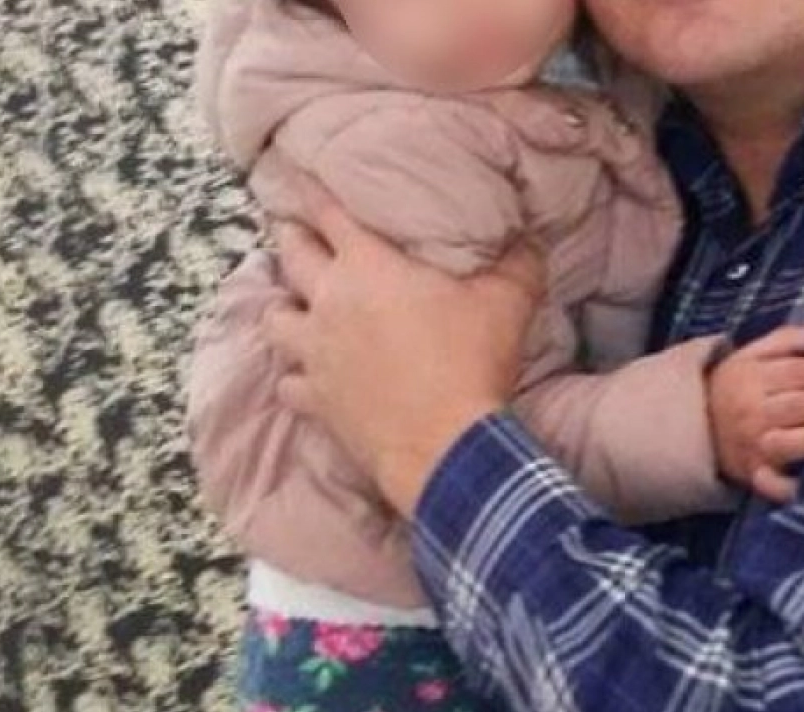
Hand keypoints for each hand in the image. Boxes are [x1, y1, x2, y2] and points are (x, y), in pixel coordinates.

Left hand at [261, 195, 545, 516]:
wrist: (445, 444)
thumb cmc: (471, 362)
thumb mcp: (509, 302)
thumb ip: (518, 262)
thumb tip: (529, 238)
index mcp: (368, 266)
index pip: (329, 214)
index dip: (313, 191)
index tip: (300, 176)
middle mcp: (329, 302)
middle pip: (291, 255)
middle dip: (291, 237)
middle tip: (293, 230)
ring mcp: (314, 353)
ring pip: (274, 319)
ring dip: (282, 307)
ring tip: (292, 305)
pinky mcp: (315, 400)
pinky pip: (288, 382)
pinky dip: (294, 375)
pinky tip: (305, 376)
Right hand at [707, 325, 803, 503]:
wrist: (696, 428)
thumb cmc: (735, 387)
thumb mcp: (752, 355)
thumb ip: (788, 340)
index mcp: (753, 380)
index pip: (798, 372)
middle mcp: (754, 414)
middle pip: (801, 405)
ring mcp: (757, 448)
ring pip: (797, 442)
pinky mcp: (758, 476)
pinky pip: (778, 485)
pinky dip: (797, 487)